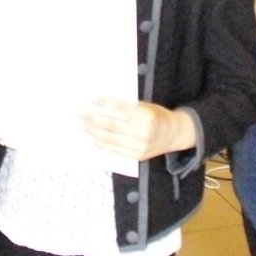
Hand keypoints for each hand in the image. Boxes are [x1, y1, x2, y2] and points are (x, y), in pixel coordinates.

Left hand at [80, 98, 195, 162]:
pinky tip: (93, 138)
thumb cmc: (158, 116)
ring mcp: (139, 146)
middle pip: (112, 125)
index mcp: (147, 116)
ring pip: (110, 139)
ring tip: (83, 125)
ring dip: (93, 132)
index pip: (121, 108)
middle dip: (93, 119)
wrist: (174, 135)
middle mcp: (143, 132)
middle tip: (81, 114)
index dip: (105, 104)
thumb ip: (128, 106)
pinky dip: (102, 144)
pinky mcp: (136, 156)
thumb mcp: (146, 106)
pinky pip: (115, 150)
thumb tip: (103, 103)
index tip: (92, 99)